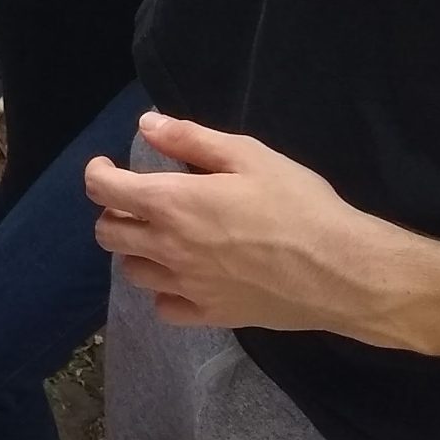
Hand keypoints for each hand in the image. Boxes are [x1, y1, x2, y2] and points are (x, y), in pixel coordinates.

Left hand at [84, 113, 414, 340]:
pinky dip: (164, 291)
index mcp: (171, 203)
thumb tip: (147, 124)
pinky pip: (164, 307)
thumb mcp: (247, 155)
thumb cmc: (297, 205)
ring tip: (163, 236)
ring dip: (137, 251)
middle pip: (107, 234)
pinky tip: (185, 277)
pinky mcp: (210, 315)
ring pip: (131, 271)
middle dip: (113, 212)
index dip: (98, 173)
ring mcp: (187, 286)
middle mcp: (168, 248)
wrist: (341, 271)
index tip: (110, 165)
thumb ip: (190, 139)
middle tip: (139, 200)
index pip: (104, 190)